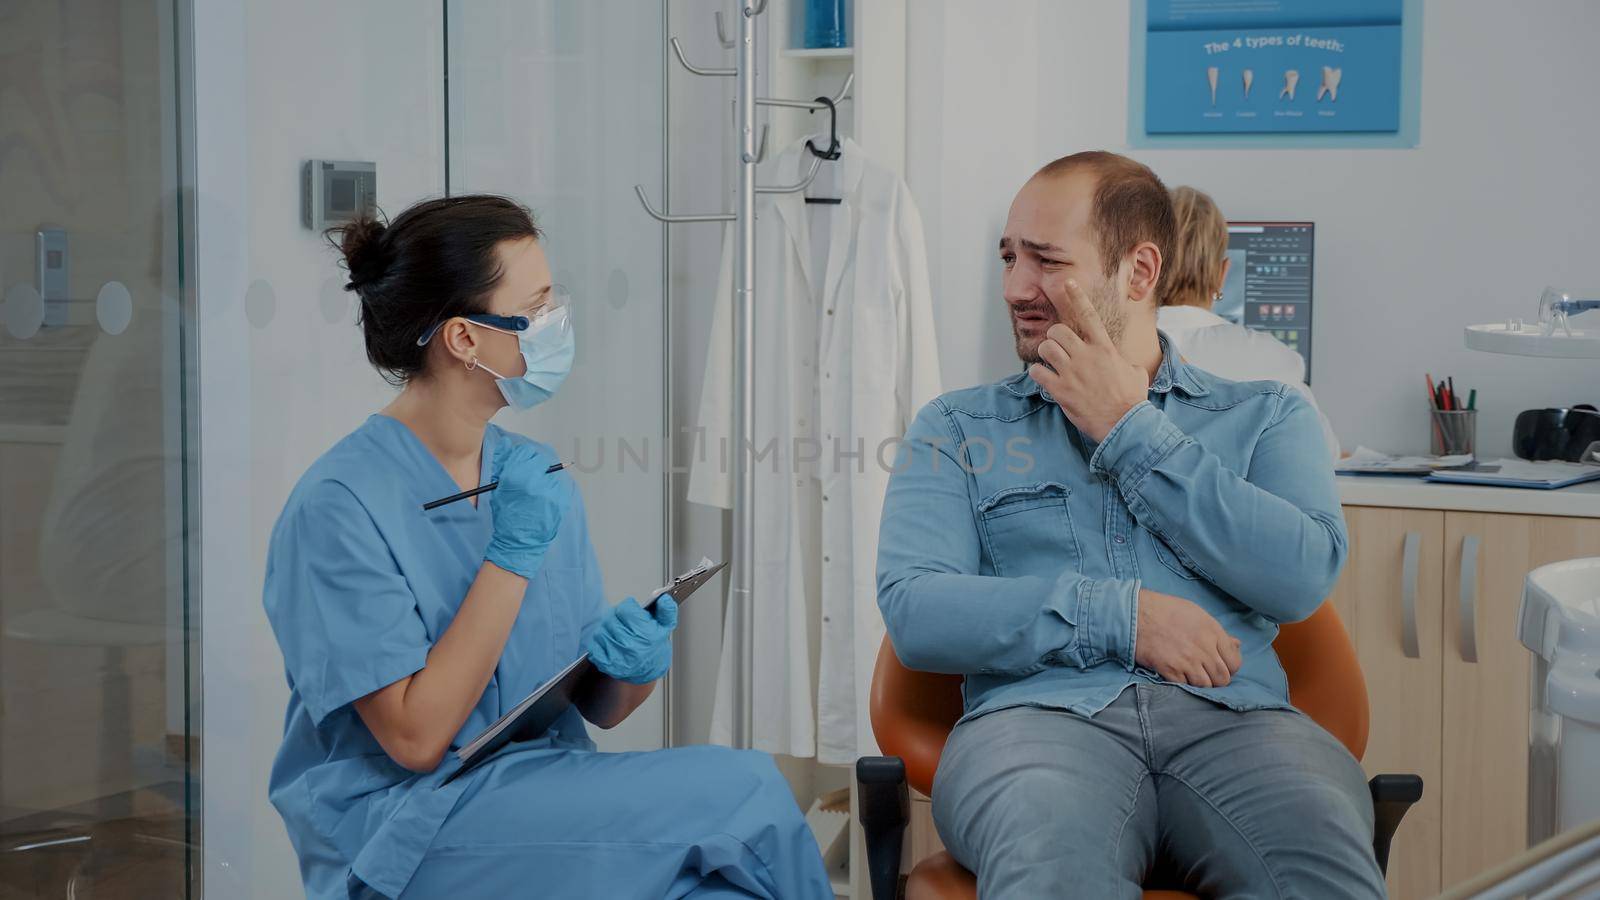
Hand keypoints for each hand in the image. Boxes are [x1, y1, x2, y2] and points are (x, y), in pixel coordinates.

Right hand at [484, 440, 572, 578]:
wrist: (519, 542)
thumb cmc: (507, 517)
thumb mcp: (499, 490)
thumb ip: (505, 467)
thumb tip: (509, 447)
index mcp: (516, 476)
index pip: (526, 452)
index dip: (524, 457)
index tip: (524, 462)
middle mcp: (535, 481)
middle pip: (541, 460)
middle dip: (536, 466)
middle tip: (533, 476)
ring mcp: (550, 491)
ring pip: (553, 473)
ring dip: (546, 479)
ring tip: (538, 492)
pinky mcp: (561, 500)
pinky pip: (560, 487)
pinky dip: (554, 490)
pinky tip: (545, 500)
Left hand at [585, 596, 677, 683]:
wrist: (649, 671)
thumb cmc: (655, 647)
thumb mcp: (666, 626)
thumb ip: (666, 610)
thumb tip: (664, 599)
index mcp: (646, 635)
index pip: (625, 609)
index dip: (629, 607)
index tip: (632, 612)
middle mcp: (631, 646)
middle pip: (611, 618)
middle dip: (617, 617)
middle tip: (624, 623)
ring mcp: (617, 657)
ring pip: (601, 631)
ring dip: (607, 630)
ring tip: (618, 634)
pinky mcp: (606, 665)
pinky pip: (594, 646)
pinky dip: (599, 643)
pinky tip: (610, 644)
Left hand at [1025, 278, 1149, 442]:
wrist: (1125, 424)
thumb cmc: (1132, 400)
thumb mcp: (1135, 372)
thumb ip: (1123, 361)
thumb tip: (1122, 361)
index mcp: (1105, 349)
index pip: (1089, 316)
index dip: (1077, 297)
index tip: (1067, 283)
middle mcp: (1086, 356)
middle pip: (1058, 331)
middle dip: (1054, 337)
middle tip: (1056, 347)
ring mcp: (1072, 372)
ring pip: (1046, 348)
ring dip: (1044, 354)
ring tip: (1050, 363)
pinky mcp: (1061, 390)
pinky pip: (1037, 372)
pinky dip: (1037, 373)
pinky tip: (1044, 378)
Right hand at [1134, 588, 1242, 687]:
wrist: (1135, 613)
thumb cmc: (1165, 610)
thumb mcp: (1197, 614)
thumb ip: (1218, 632)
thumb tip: (1236, 645)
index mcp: (1213, 632)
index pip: (1234, 662)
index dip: (1229, 667)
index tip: (1220, 666)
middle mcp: (1204, 648)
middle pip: (1223, 678)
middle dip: (1216, 679)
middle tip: (1206, 674)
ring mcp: (1187, 661)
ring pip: (1206, 686)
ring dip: (1201, 684)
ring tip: (1192, 676)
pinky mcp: (1170, 670)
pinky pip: (1186, 687)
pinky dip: (1185, 685)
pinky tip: (1179, 676)